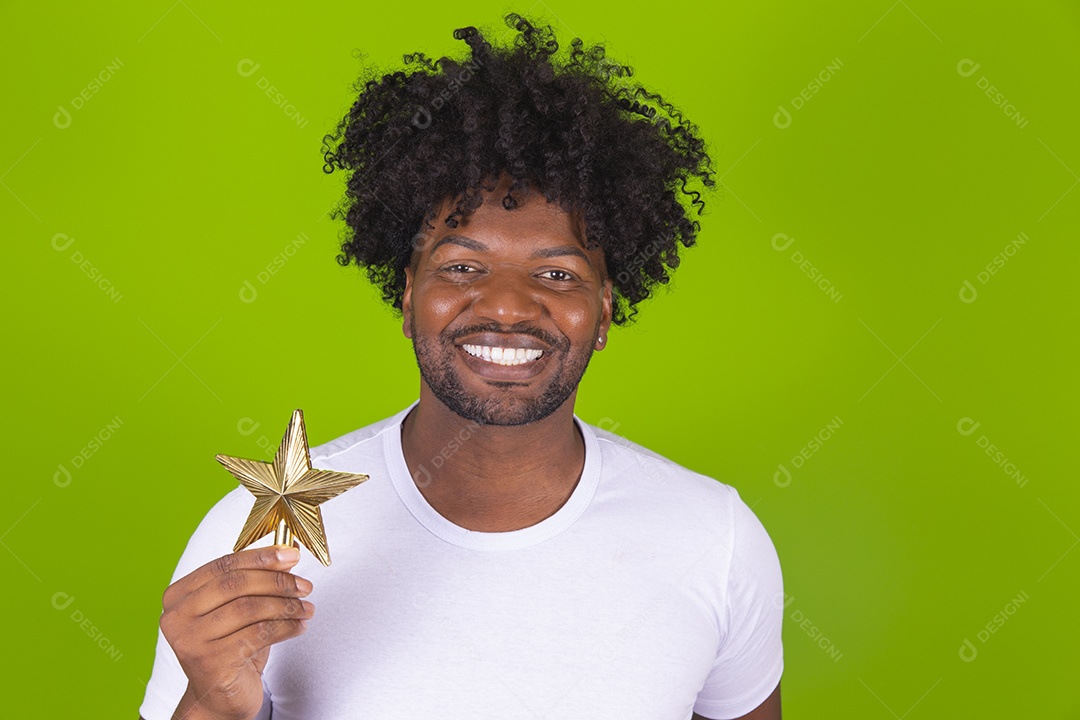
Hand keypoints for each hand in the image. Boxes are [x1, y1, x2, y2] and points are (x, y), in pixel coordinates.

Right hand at [159, 545, 314, 719]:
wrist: (219, 698)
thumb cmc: (229, 648)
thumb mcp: (237, 609)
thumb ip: (254, 580)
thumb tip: (287, 553)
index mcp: (177, 596)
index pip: (223, 565)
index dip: (261, 557)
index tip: (291, 554)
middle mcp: (176, 617)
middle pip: (236, 584)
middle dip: (277, 581)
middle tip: (305, 585)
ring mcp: (191, 640)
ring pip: (249, 608)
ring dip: (286, 606)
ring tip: (306, 609)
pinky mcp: (211, 662)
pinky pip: (259, 633)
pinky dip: (286, 627)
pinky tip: (298, 627)